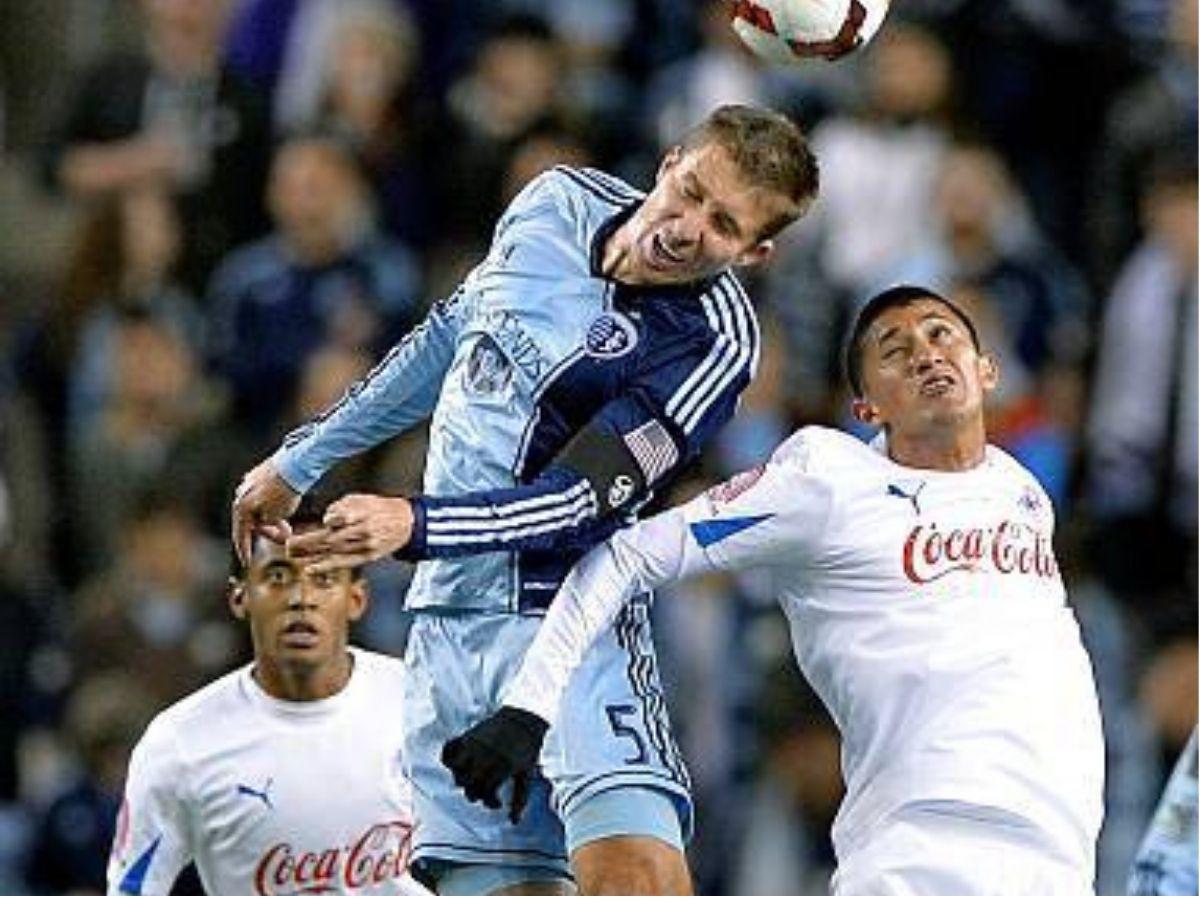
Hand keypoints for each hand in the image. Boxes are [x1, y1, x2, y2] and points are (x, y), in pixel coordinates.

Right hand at [232, 460, 300, 564]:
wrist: (295, 465)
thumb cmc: (284, 492)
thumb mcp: (276, 516)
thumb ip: (269, 524)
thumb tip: (271, 524)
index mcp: (241, 507)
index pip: (241, 534)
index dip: (245, 550)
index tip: (248, 562)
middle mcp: (240, 494)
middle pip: (250, 520)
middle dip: (266, 531)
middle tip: (284, 536)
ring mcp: (249, 483)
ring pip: (256, 507)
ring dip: (270, 518)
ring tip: (287, 522)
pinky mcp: (259, 475)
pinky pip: (261, 496)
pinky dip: (271, 505)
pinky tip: (284, 507)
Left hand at [287, 493, 413, 573]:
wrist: (406, 522)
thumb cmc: (380, 508)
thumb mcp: (362, 499)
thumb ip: (342, 507)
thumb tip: (326, 520)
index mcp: (362, 512)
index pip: (341, 517)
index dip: (330, 521)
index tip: (318, 523)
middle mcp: (362, 530)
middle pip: (331, 537)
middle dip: (307, 543)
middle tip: (288, 545)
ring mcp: (365, 545)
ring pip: (334, 551)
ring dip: (311, 555)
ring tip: (294, 555)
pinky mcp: (367, 556)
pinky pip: (344, 562)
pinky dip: (326, 566)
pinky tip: (312, 569)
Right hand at [441, 707, 548, 823]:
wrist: (523, 718)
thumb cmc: (527, 748)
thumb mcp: (527, 774)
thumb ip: (520, 799)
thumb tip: (513, 822)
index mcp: (501, 766)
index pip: (484, 792)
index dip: (490, 802)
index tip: (498, 803)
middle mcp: (484, 755)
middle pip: (467, 784)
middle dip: (475, 793)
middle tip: (485, 791)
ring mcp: (474, 744)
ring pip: (455, 770)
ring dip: (461, 778)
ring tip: (472, 779)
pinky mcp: (468, 735)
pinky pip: (448, 749)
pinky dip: (448, 758)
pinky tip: (458, 763)